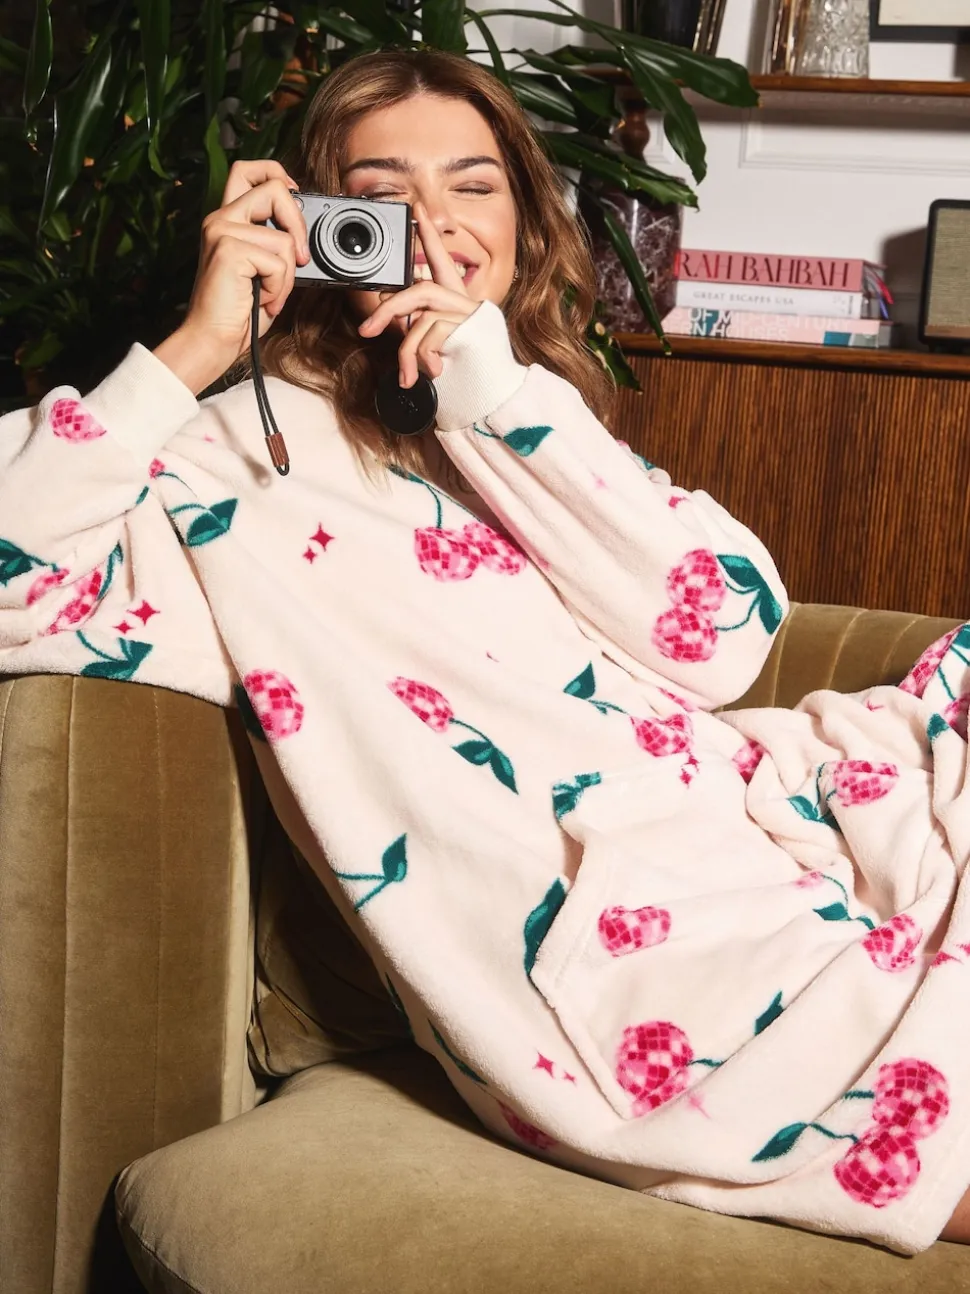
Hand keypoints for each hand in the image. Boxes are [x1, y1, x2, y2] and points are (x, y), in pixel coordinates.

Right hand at [154, 160, 309, 394]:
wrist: (213, 339)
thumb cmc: (239, 311)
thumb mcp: (262, 269)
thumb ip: (275, 243)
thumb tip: (304, 233)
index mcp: (227, 218)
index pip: (248, 170)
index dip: (278, 175)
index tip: (294, 195)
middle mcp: (221, 217)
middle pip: (274, 187)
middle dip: (298, 223)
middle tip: (300, 258)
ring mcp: (222, 230)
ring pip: (284, 238)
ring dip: (287, 274)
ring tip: (270, 293)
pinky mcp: (229, 249)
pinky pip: (278, 262)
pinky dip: (279, 287)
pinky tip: (263, 300)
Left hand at [357, 202, 480, 387]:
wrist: (497, 394)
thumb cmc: (470, 373)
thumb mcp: (440, 348)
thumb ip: (422, 331)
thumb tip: (394, 321)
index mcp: (459, 304)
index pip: (443, 262)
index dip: (429, 237)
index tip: (416, 210)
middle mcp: (465, 303)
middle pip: (418, 290)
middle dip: (387, 309)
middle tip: (366, 330)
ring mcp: (469, 314)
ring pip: (421, 315)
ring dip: (407, 348)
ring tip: (407, 375)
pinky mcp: (470, 327)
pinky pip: (431, 333)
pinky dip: (424, 356)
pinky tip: (433, 372)